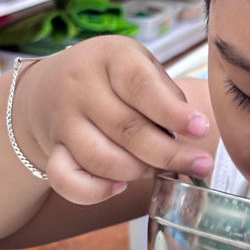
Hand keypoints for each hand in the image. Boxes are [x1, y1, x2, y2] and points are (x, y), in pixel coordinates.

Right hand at [14, 36, 212, 203]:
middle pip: (127, 129)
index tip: (201, 128)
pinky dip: (95, 192)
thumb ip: (166, 94)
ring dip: (138, 172)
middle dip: (169, 154)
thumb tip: (194, 131)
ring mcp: (62, 120)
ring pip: (101, 159)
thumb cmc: (112, 78)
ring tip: (158, 169)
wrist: (49, 86)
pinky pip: (66, 180)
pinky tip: (118, 187)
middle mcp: (81, 87)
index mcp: (110, 58)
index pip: (141, 86)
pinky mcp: (52, 149)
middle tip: (201, 165)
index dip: (173, 112)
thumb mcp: (139, 66)